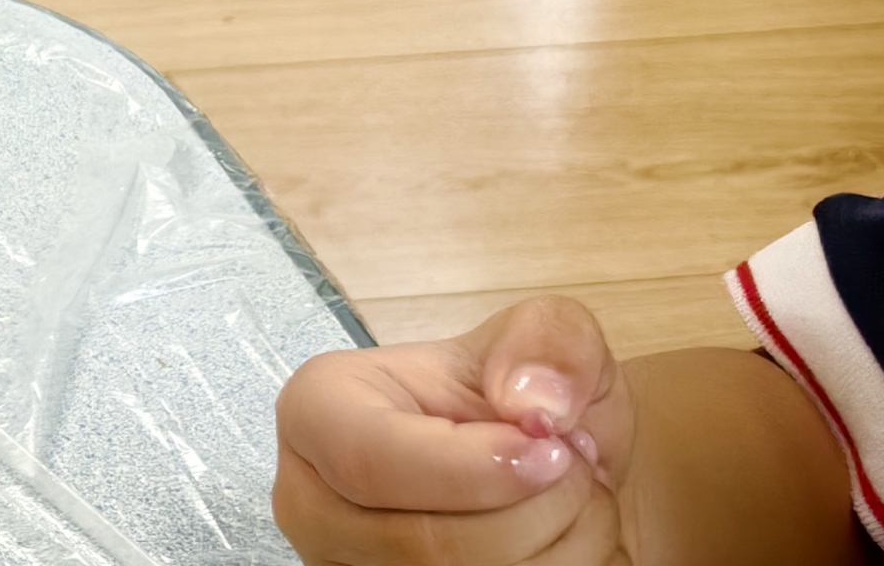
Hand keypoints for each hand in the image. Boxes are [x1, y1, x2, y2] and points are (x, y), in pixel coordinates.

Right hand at [274, 297, 625, 564]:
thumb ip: (548, 343)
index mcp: (320, 412)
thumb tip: (533, 402)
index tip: (553, 450)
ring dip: (558, 546)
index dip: (476, 467)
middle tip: (572, 464)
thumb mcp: (546, 338)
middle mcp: (311, 504)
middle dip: (539, 509)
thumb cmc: (520, 401)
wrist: (541, 468)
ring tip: (569, 500)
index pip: (371, 462)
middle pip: (431, 545)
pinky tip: (553, 540)